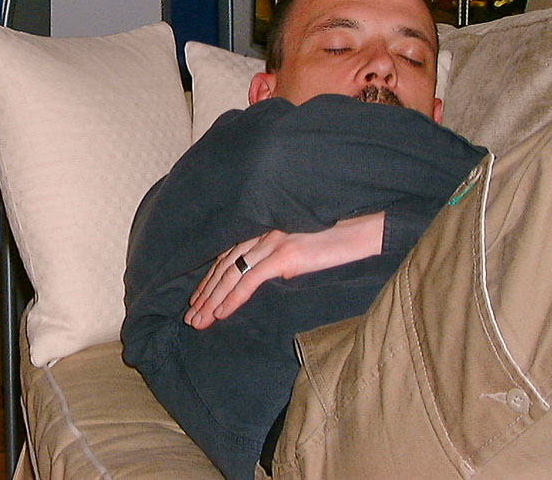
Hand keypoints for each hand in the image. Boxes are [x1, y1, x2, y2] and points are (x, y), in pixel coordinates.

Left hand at [184, 212, 385, 329]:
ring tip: (198, 320)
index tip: (197, 299)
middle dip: (205, 293)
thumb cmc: (335, 245)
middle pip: (224, 266)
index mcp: (265, 231)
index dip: (211, 279)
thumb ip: (279, 262)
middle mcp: (263, 234)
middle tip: (191, 316)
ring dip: (212, 299)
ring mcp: (272, 243)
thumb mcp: (301, 253)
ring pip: (231, 274)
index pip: (228, 257)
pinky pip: (250, 280)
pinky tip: (220, 313)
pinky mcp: (284, 255)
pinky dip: (232, 298)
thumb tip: (263, 282)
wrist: (360, 232)